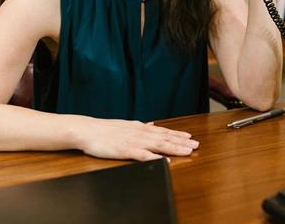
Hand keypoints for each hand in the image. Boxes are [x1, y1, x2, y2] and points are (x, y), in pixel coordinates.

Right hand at [73, 117, 199, 160]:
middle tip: (196, 145)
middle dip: (182, 142)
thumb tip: (152, 124)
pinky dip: (155, 157)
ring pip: (159, 145)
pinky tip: (165, 160)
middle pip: (165, 138)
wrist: (88, 130)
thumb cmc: (105, 129)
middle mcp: (140, 132)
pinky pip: (143, 155)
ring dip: (174, 147)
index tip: (190, 137)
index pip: (163, 131)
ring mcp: (134, 141)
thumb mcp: (126, 125)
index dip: (178, 135)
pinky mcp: (126, 150)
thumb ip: (140, 126)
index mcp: (140, 127)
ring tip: (188, 151)